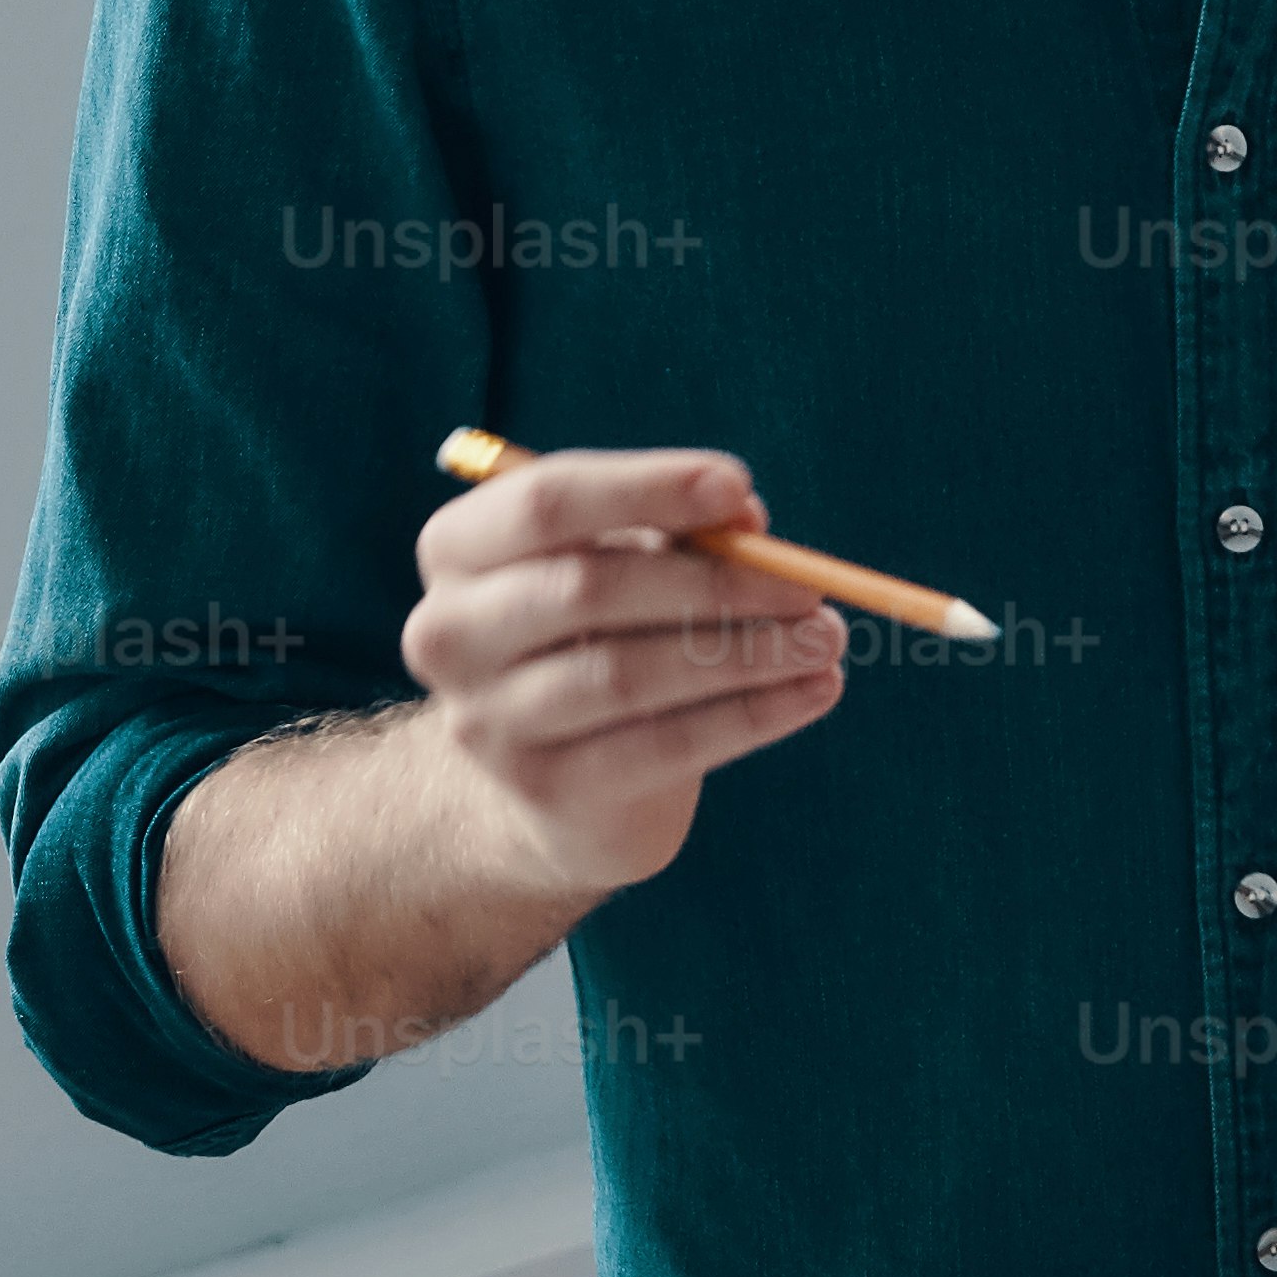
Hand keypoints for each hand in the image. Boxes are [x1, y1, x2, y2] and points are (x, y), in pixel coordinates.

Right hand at [400, 442, 842, 896]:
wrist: (554, 781)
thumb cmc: (599, 636)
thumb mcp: (624, 566)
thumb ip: (674, 532)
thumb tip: (747, 519)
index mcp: (457, 550)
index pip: (546, 502)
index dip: (648, 487)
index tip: (742, 491)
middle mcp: (450, 633)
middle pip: (589, 587)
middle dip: (716, 581)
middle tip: (810, 586)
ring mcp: (488, 720)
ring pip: (630, 673)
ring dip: (746, 652)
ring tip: (826, 639)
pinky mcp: (545, 789)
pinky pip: (664, 745)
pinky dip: (753, 714)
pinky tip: (814, 692)